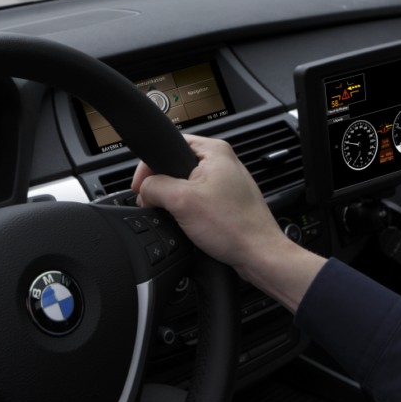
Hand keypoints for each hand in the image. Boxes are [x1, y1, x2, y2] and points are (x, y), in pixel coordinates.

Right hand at [133, 135, 325, 310]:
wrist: (259, 255)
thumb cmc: (234, 227)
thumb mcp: (182, 202)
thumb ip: (155, 187)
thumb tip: (144, 191)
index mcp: (213, 150)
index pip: (167, 145)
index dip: (148, 168)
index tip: (141, 189)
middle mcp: (222, 161)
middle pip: (174, 166)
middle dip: (161, 187)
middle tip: (156, 206)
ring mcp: (225, 181)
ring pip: (184, 185)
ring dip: (174, 201)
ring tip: (176, 217)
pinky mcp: (226, 200)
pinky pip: (196, 199)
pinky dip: (187, 210)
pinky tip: (189, 223)